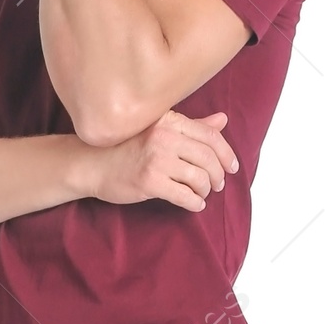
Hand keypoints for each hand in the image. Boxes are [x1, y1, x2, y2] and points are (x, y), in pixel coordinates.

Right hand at [85, 109, 238, 212]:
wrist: (92, 164)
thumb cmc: (125, 147)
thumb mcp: (159, 130)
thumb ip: (192, 126)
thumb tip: (223, 119)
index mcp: (169, 121)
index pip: (210, 135)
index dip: (227, 153)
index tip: (232, 167)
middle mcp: (164, 137)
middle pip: (209, 158)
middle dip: (218, 175)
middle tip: (217, 185)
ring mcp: (157, 159)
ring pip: (200, 178)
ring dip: (206, 190)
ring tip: (202, 194)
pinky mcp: (150, 181)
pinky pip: (185, 196)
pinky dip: (195, 203)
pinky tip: (194, 204)